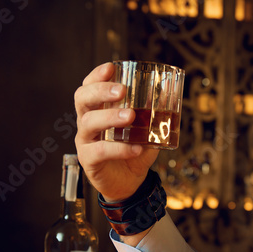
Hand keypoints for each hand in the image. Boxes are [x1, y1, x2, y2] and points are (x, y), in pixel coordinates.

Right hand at [74, 62, 158, 202]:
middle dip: (100, 91)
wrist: (130, 183)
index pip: (89, 86)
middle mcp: (87, 122)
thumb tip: (170, 98)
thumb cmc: (135, 151)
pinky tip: (136, 148)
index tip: (111, 67)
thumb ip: (155, 116)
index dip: (96, 76)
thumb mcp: (147, 131)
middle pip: (82, 99)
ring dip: (110, 117)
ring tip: (131, 116)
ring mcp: (85, 141)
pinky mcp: (89, 161)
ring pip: (88, 123)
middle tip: (121, 90)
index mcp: (98, 110)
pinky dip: (119, 149)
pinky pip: (100, 151)